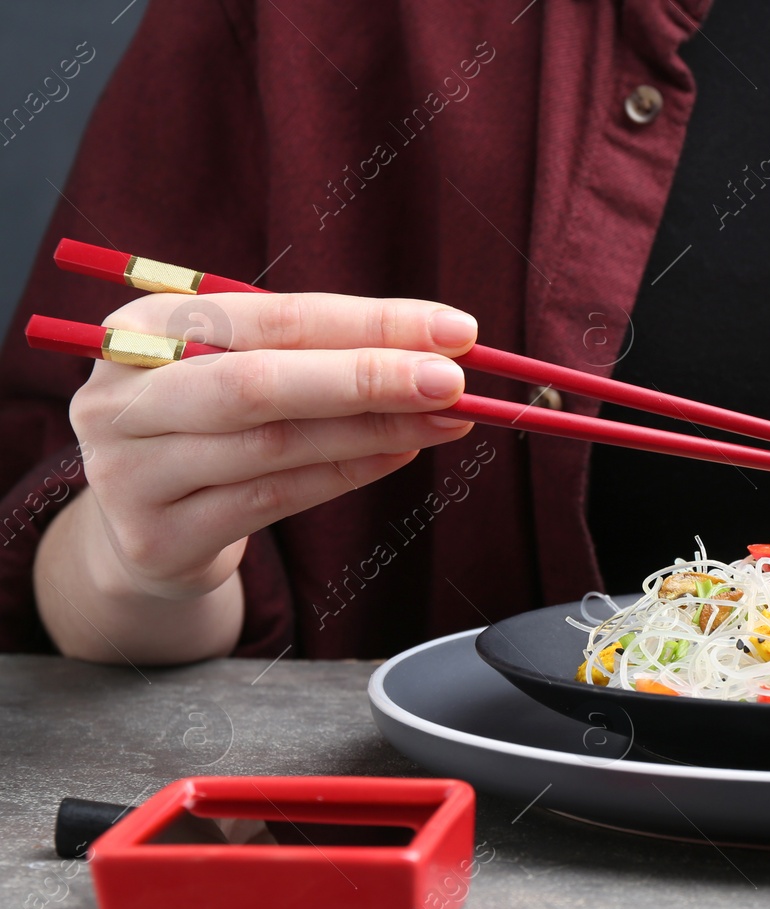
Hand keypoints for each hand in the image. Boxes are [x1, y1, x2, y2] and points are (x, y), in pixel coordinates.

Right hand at [38, 291, 476, 661]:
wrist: (144, 522)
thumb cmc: (213, 422)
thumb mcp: (244, 367)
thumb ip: (322, 351)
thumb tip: (440, 346)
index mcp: (144, 330)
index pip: (274, 318)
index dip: (370, 322)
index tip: (455, 331)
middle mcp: (124, 398)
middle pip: (260, 383)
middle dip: (368, 377)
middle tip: (451, 379)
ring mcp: (132, 473)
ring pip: (275, 445)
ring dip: (374, 430)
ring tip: (445, 418)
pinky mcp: (158, 538)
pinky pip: (274, 499)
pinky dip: (347, 473)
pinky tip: (400, 454)